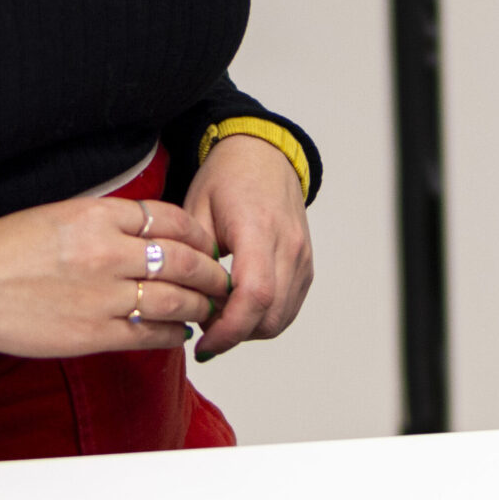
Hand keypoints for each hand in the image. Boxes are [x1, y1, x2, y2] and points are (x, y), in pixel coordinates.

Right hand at [0, 192, 225, 357]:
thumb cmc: (1, 251)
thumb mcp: (59, 215)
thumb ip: (107, 223)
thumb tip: (151, 235)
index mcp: (97, 217)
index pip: (170, 220)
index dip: (197, 235)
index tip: (206, 244)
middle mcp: (106, 254)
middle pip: (184, 261)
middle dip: (211, 272)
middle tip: (220, 279)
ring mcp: (101, 296)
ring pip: (176, 300)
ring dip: (199, 305)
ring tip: (205, 307)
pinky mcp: (92, 335)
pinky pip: (151, 334)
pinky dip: (173, 333)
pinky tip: (179, 331)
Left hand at [183, 133, 312, 360]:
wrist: (264, 155)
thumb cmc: (227, 178)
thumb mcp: (195, 211)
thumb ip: (193, 260)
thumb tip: (191, 306)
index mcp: (258, 228)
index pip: (254, 295)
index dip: (229, 329)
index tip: (205, 344)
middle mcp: (288, 245)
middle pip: (271, 315)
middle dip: (236, 335)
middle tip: (206, 330)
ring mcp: (302, 256)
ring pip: (282, 317)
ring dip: (250, 329)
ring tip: (221, 318)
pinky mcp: (306, 264)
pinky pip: (289, 306)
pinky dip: (265, 318)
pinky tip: (240, 308)